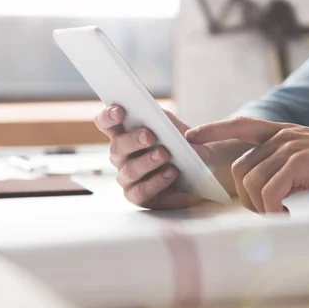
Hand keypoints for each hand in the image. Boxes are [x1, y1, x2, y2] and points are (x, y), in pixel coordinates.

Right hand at [95, 105, 225, 209]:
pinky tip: (171, 173)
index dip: (107, 116)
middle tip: (150, 136)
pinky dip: (156, 182)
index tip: (119, 111)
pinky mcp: (138, 196)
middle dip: (132, 140)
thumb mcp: (179, 129)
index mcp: (126, 133)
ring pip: (128, 170)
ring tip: (165, 155)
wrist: (202, 173)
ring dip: (146, 162)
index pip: (106, 123)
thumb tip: (159, 118)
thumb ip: (167, 121)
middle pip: (116, 147)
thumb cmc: (185, 147)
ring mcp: (127, 177)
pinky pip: (140, 191)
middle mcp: (122, 156)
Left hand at [186, 117, 308, 213]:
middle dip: (245, 197)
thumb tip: (260, 191)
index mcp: (282, 133)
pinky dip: (273, 209)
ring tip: (281, 215)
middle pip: (241, 169)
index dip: (215, 129)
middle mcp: (283, 136)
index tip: (192, 136)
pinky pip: (270, 191)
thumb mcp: (306, 163)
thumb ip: (281, 168)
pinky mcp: (300, 162)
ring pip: (252, 182)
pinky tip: (288, 214)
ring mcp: (291, 147)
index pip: (241, 125)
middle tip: (267, 212)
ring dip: (261, 207)